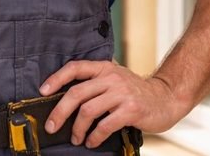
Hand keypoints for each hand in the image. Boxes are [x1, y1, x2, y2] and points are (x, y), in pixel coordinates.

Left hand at [39, 60, 181, 147]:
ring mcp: (122, 93)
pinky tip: (92, 142)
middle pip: (76, 93)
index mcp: (105, 68)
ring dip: (77, 128)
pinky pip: (105, 125)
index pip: (75, 68)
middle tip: (51, 126)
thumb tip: (66, 100)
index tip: (43, 91)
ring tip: (75, 138)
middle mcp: (112, 78)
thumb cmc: (136, 92)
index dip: (56, 78)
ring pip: (88, 110)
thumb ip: (96, 84)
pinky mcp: (131, 109)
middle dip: (60, 112)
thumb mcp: (115, 80)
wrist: (166, 98)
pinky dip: (94, 137)